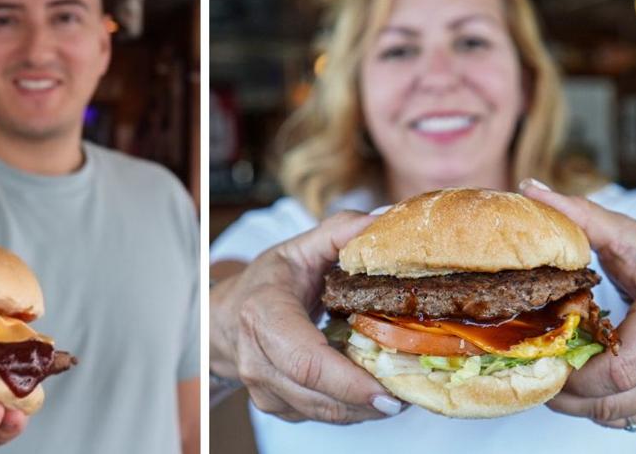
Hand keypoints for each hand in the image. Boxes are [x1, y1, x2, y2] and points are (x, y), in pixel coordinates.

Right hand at [210, 211, 404, 423]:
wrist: (223, 319)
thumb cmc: (266, 282)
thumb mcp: (298, 249)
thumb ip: (340, 232)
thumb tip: (382, 220)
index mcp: (263, 315)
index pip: (306, 360)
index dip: (350, 382)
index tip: (391, 392)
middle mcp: (257, 359)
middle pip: (319, 395)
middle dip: (369, 401)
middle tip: (412, 393)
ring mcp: (263, 388)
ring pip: (322, 412)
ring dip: (364, 408)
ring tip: (401, 393)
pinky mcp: (275, 407)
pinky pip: (319, 415)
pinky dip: (350, 408)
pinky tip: (372, 392)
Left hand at [521, 179, 635, 428]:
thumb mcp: (630, 236)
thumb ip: (583, 217)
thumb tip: (531, 190)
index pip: (618, 368)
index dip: (573, 372)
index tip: (540, 356)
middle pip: (616, 400)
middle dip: (568, 392)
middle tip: (534, 371)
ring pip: (625, 413)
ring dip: (583, 404)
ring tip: (552, 378)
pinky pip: (635, 413)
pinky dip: (605, 405)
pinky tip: (582, 383)